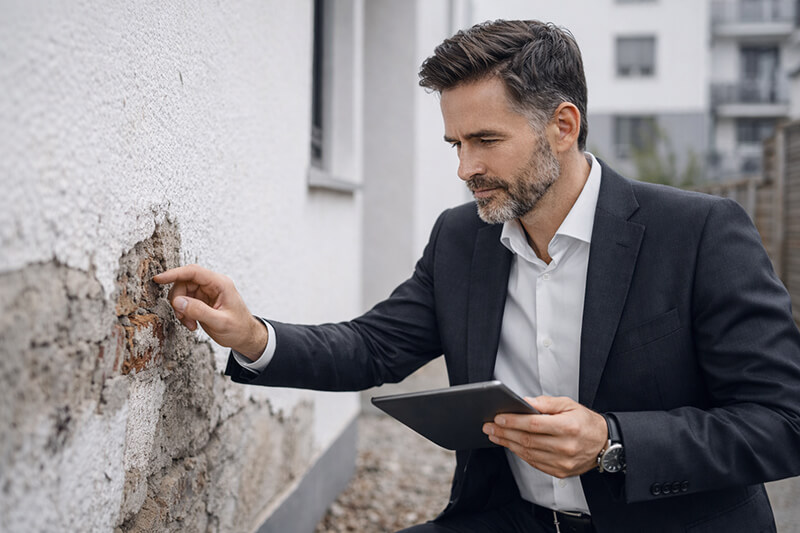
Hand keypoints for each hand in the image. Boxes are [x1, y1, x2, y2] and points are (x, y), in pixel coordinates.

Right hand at [152, 265, 267, 359]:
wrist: (246, 337)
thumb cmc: (239, 329)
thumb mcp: (220, 322)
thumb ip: (199, 311)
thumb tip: (178, 302)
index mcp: (220, 284)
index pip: (193, 272)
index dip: (174, 274)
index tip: (158, 279)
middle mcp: (213, 285)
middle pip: (184, 282)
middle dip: (178, 300)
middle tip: (182, 317)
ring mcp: (207, 292)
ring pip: (182, 293)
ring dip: (181, 309)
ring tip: (190, 324)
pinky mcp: (202, 301)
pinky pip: (185, 302)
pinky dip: (184, 313)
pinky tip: (192, 324)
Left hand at [482, 396, 607, 477]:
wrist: (603, 444)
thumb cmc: (586, 422)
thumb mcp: (569, 405)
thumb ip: (546, 403)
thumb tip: (524, 401)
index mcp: (569, 427)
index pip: (534, 424)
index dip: (514, 421)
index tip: (499, 417)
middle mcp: (566, 447)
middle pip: (528, 440)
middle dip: (505, 432)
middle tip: (489, 426)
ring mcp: (562, 462)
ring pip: (528, 453)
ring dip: (508, 444)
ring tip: (495, 435)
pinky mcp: (560, 472)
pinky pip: (534, 463)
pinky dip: (520, 453)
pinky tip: (510, 445)